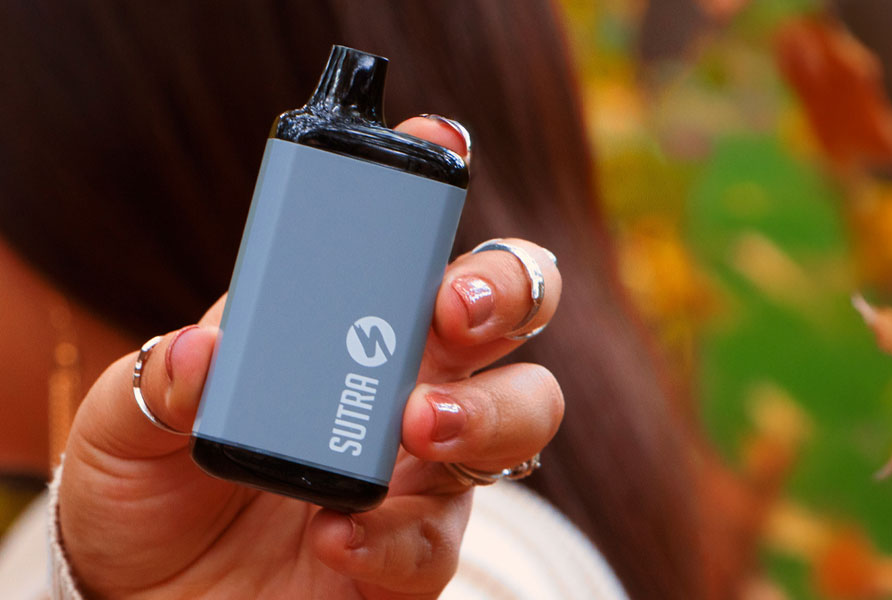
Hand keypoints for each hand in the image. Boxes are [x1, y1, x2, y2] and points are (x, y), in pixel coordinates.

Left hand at [58, 117, 563, 598]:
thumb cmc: (153, 494)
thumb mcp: (126, 427)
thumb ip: (157, 383)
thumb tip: (200, 348)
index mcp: (347, 327)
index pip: (411, 242)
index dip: (435, 184)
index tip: (435, 144)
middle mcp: (409, 382)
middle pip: (510, 307)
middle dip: (505, 287)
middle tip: (454, 303)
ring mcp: (425, 468)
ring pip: (525, 412)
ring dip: (487, 408)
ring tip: (420, 425)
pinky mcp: (417, 554)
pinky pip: (442, 537)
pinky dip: (399, 533)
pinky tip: (338, 536)